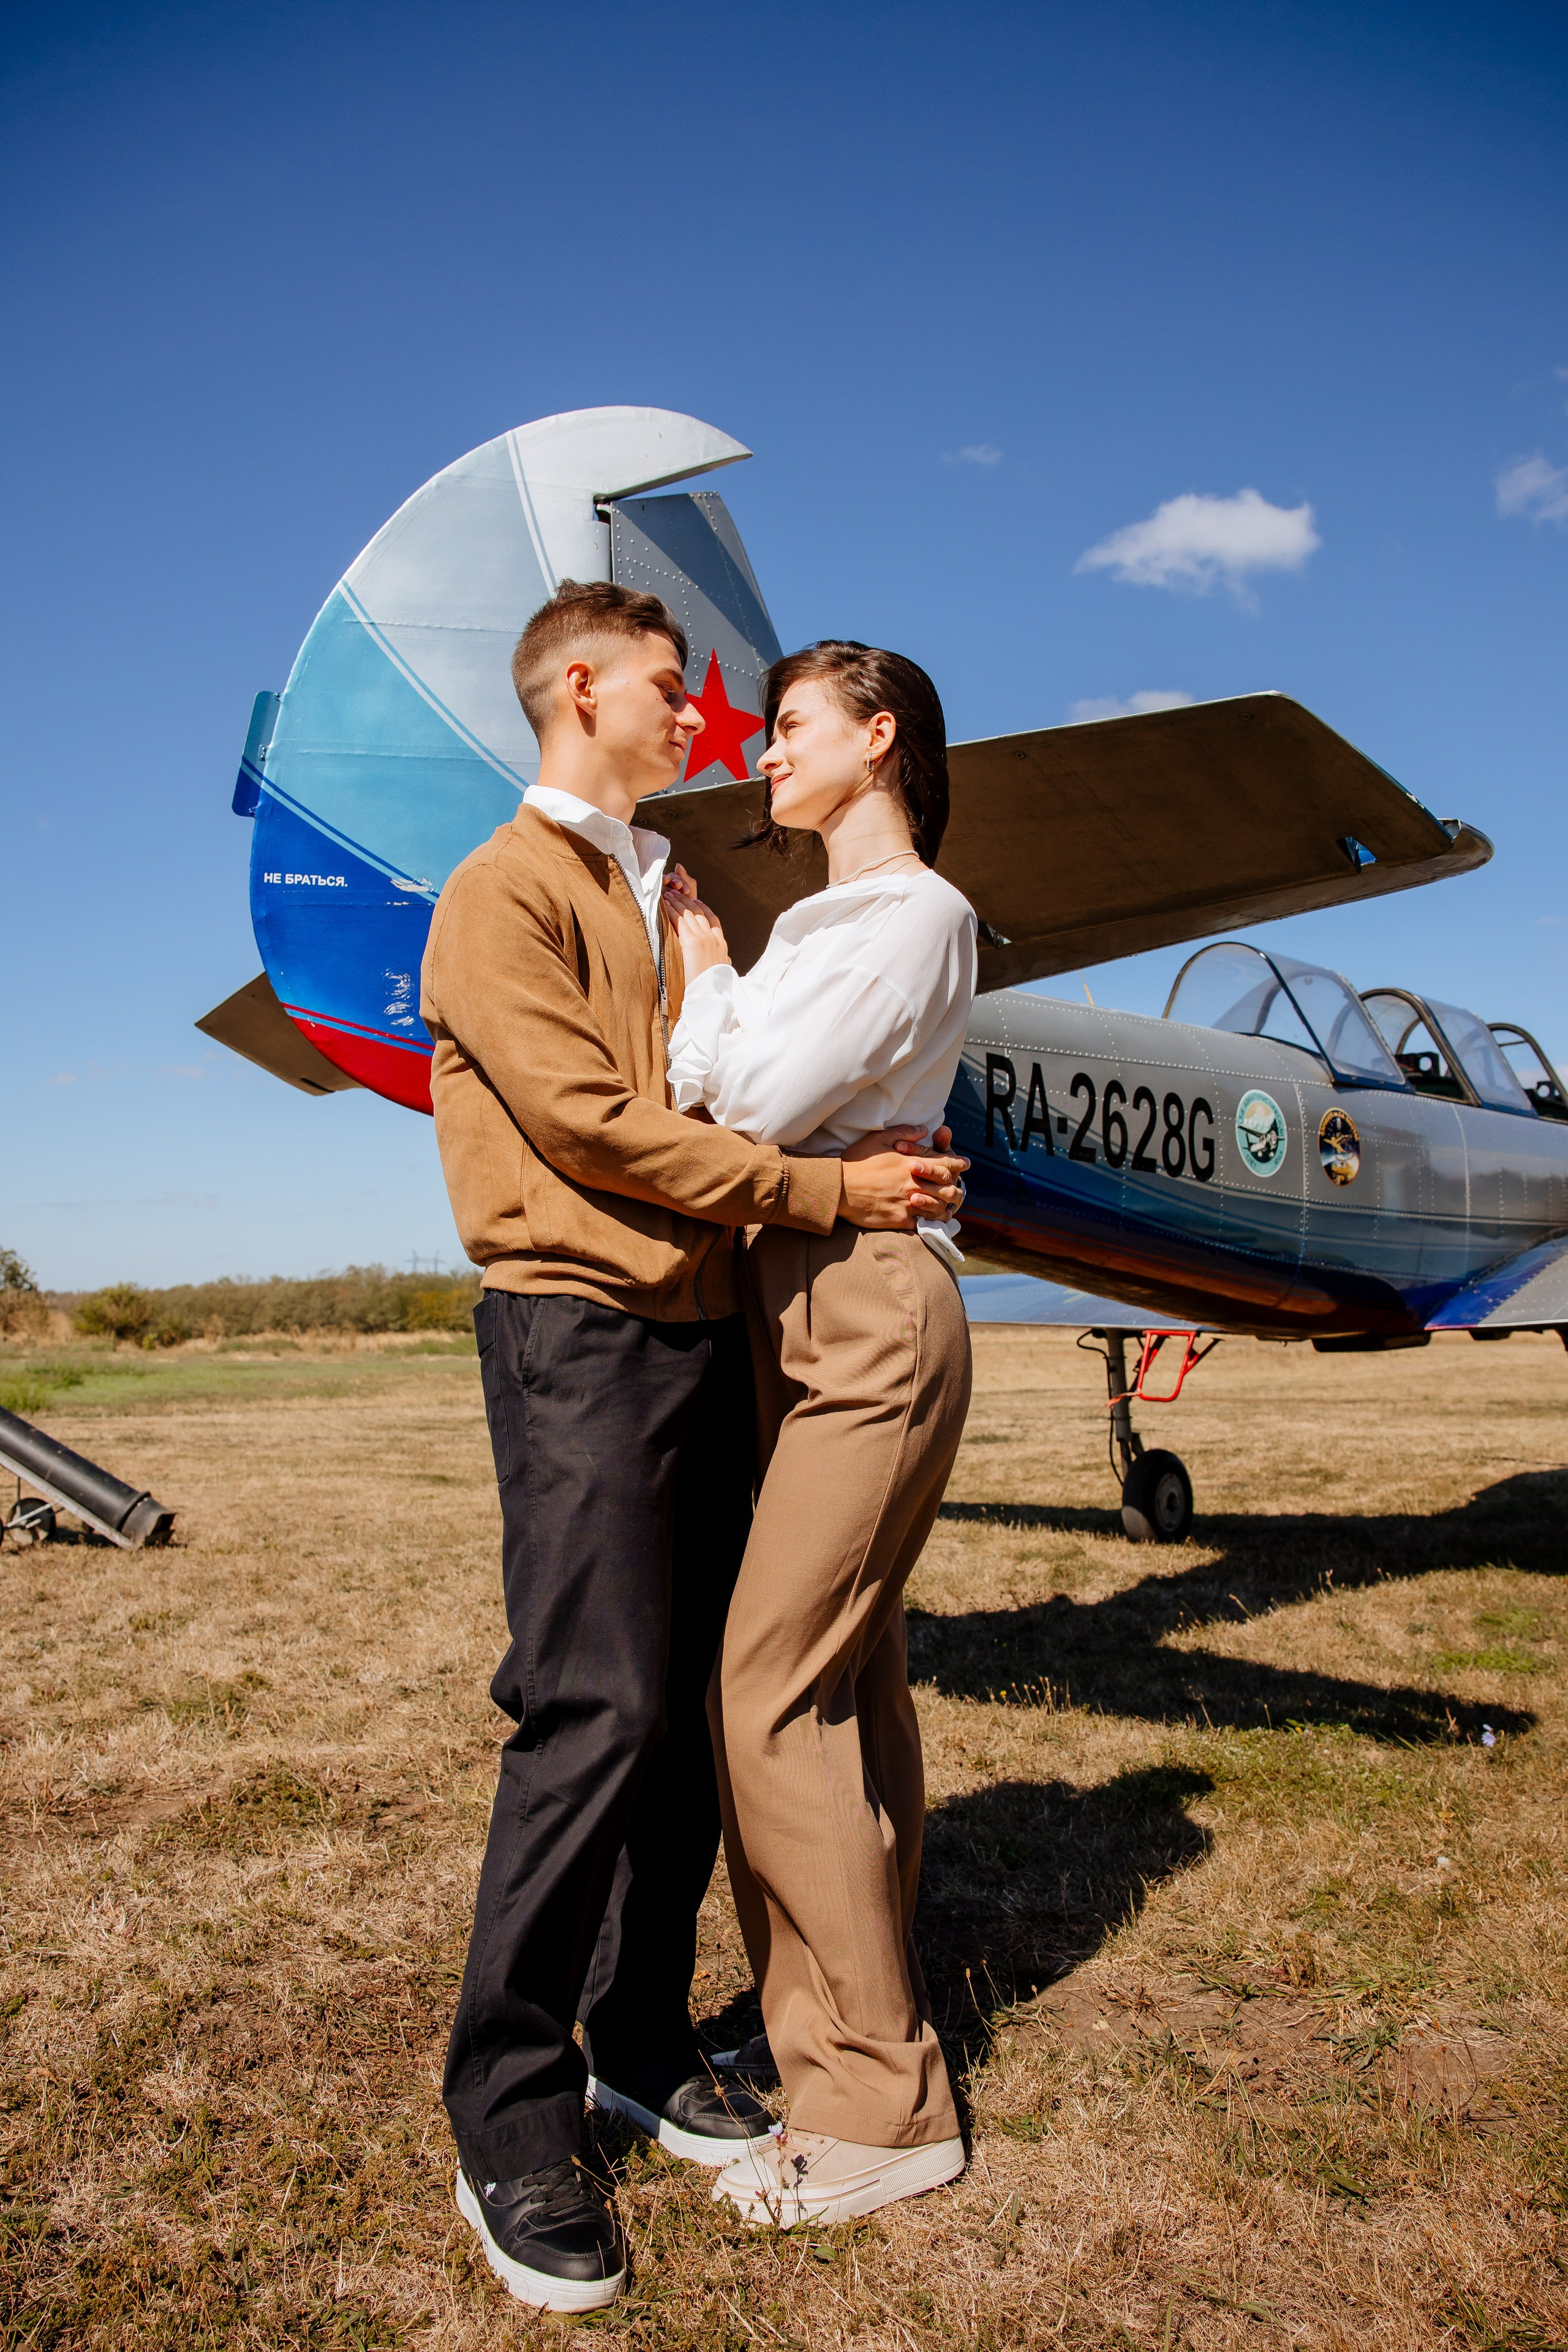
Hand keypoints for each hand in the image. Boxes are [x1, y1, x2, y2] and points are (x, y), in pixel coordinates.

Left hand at [662, 865, 730, 981]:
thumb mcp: (722, 974)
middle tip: (678, 893)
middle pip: (700, 913)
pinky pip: (680, 920)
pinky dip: (672, 910)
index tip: (697, 902)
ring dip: (678, 902)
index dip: (704, 909)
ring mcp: (703, 939)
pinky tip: (665, 904)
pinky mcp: (691, 942)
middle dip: (688, 901)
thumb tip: (722, 963)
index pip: (713, 921)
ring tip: (669, 894)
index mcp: (721, 946)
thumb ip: (720, 964)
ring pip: (689, 914)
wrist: (712, 996)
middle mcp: (714, 939)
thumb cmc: (714, 990)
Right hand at [838, 1127, 969, 1230]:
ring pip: (937, 1208)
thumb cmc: (857, 1162)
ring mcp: (907, 1203)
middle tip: (959, 1190)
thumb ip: (904, 1133)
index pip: (944, 1163)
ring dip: (945, 1208)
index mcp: (912, 1164)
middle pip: (946, 1188)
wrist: (839, 1188)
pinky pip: (921, 1223)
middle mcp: (914, 1184)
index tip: (966, 1164)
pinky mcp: (898, 1220)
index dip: (958, 1163)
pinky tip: (931, 1223)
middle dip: (955, 1189)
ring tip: (949, 1210)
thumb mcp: (879, 1139)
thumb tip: (924, 1130)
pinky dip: (928, 1223)